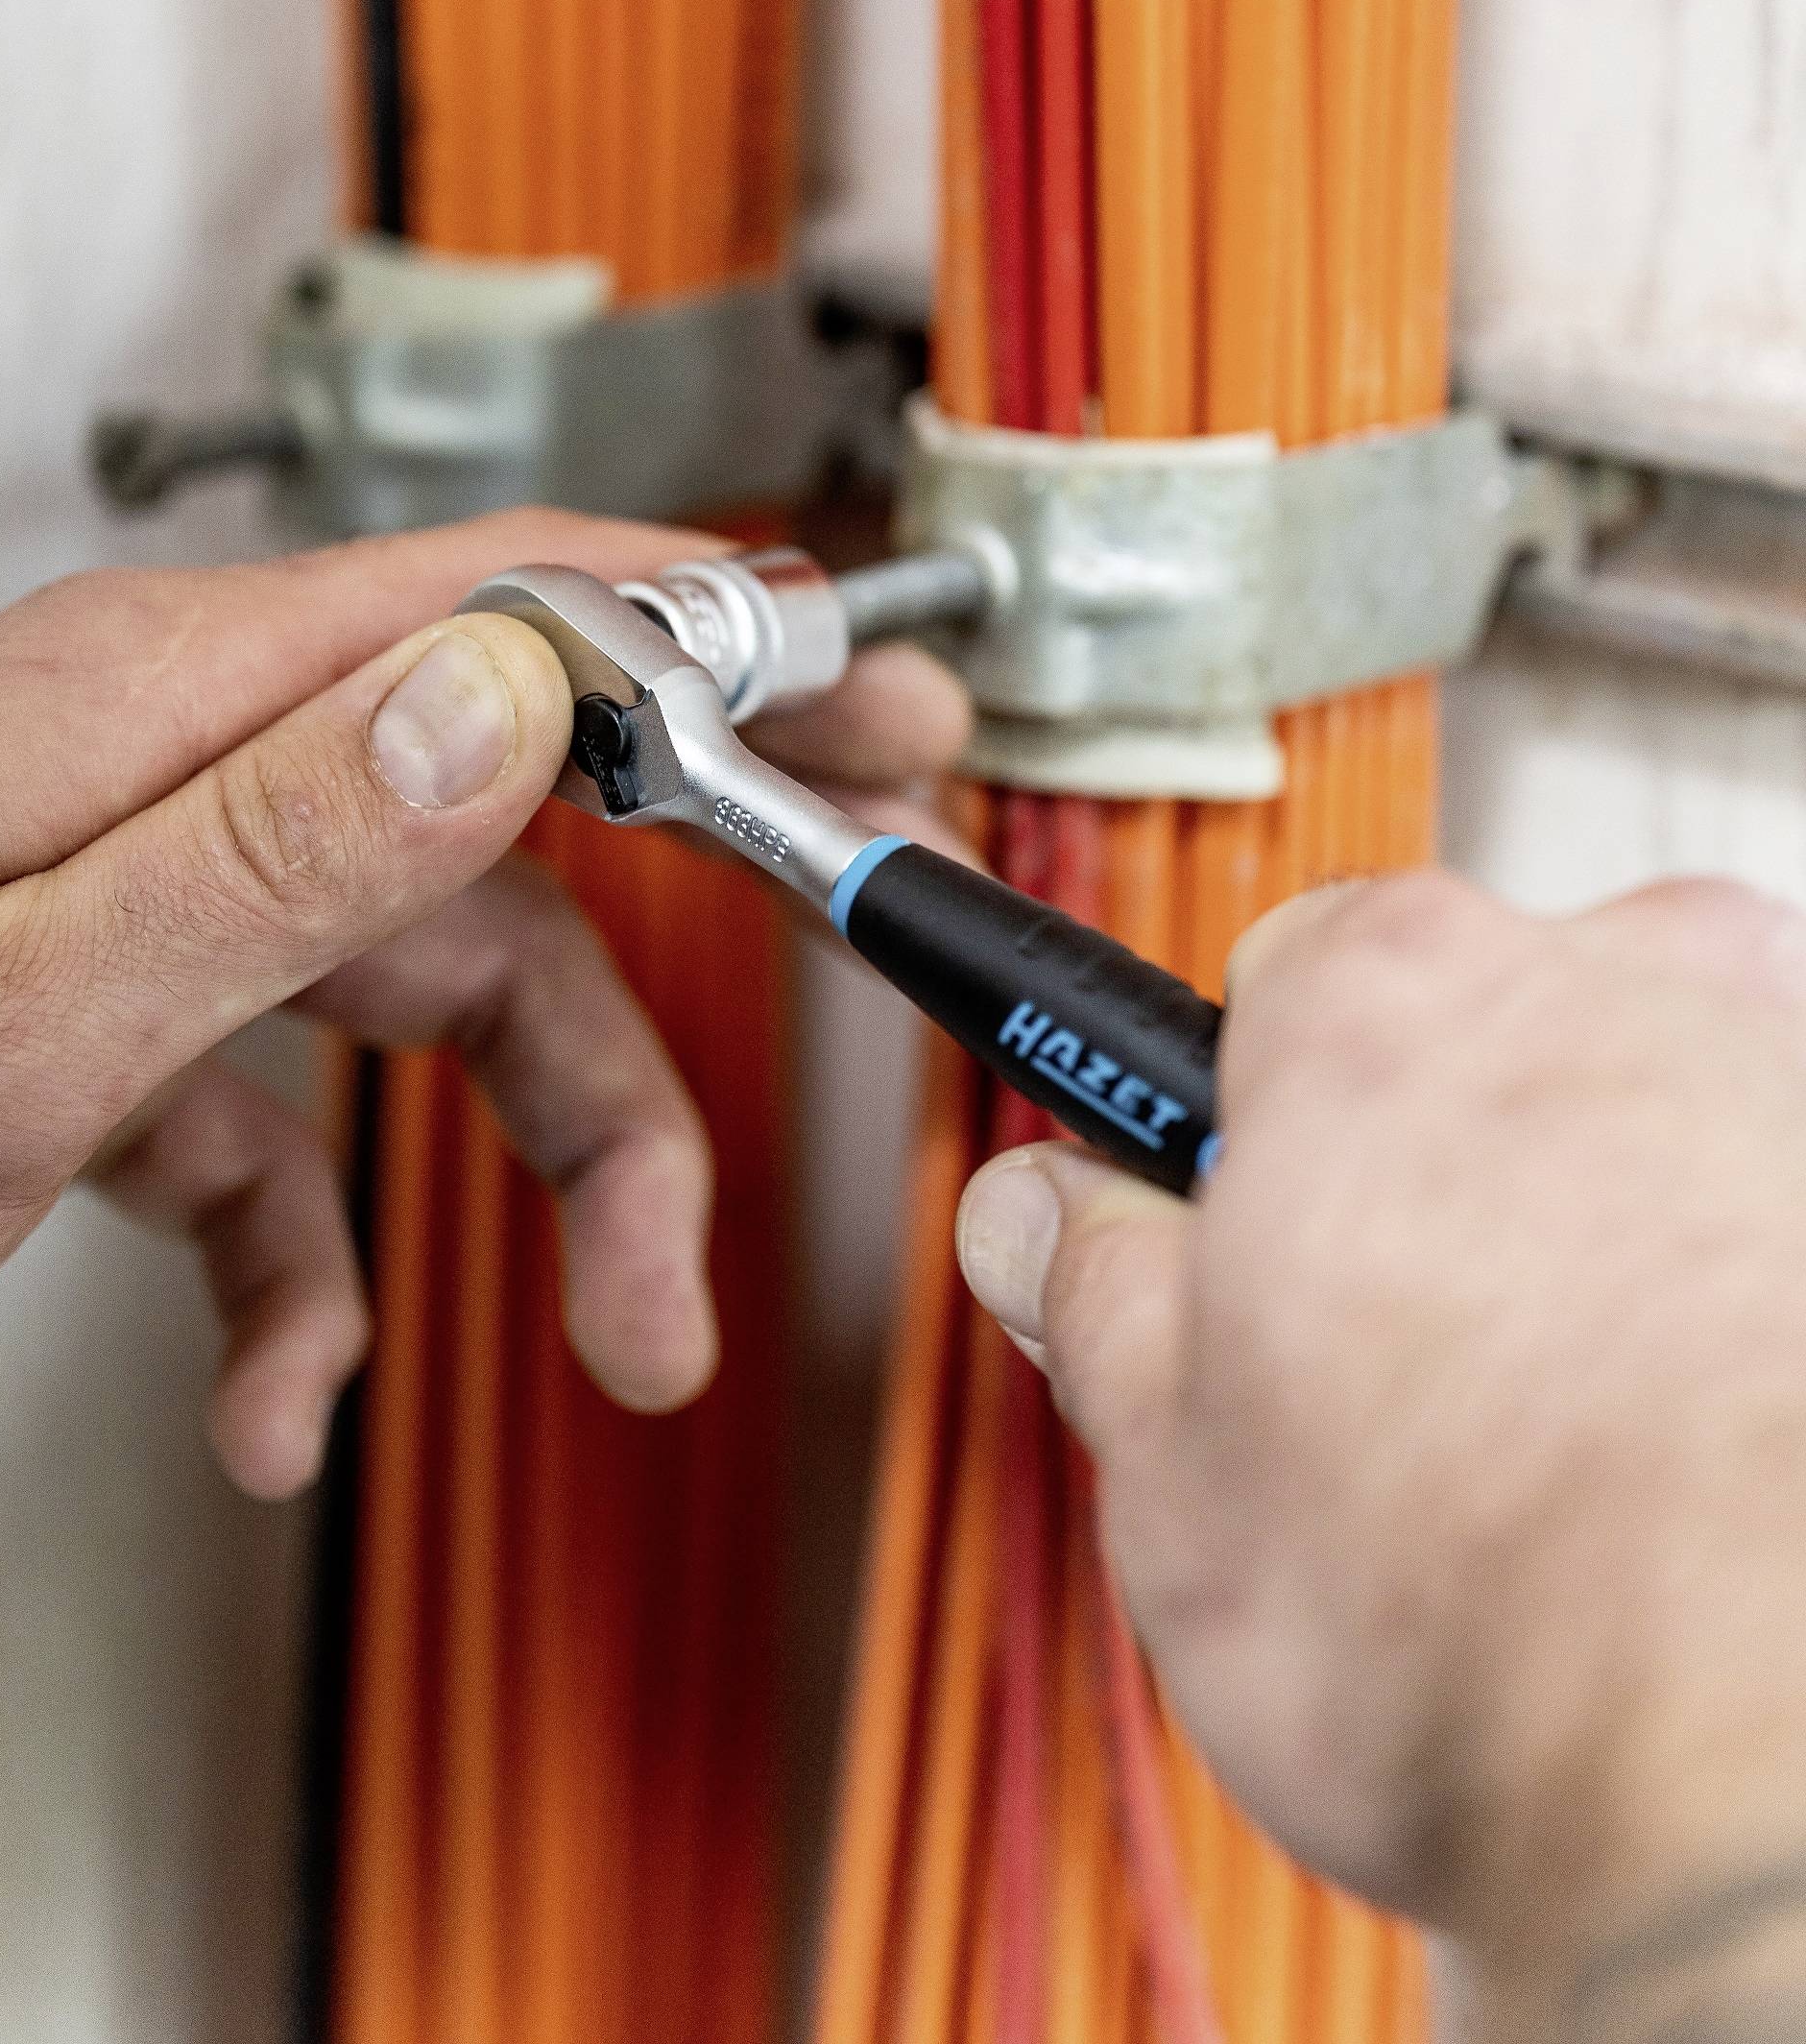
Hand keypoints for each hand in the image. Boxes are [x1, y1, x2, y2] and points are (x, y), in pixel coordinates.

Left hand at [0, 512, 968, 1501]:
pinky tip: (279, 1402)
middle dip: (697, 902)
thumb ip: (267, 849)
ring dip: (539, 1174)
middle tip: (869, 892)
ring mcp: (142, 902)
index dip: (724, 642)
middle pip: (507, 810)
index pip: (507, 610)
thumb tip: (499, 696)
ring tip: (618, 1338)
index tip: (879, 685)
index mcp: (170, 709)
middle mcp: (177, 775)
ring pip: (420, 994)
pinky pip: (272, 1136)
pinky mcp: (96, 1028)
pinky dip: (309, 1274)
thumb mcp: (1, 1010)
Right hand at [956, 874, 1805, 2038]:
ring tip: (1565, 1453)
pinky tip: (1698, 1455)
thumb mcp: (1166, 1470)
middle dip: (1432, 1178)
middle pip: (1478, 1037)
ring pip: (1647, 1117)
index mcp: (1392, 993)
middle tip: (1397, 1385)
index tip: (1241, 1226)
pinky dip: (1741, 1301)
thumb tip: (1038, 1213)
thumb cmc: (1491, 1631)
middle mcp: (1616, 978)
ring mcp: (1787, 1077)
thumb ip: (1093, 1286)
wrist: (1771, 1791)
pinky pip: (1777, 1209)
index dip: (1246, 1136)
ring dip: (1600, 1233)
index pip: (1275, 980)